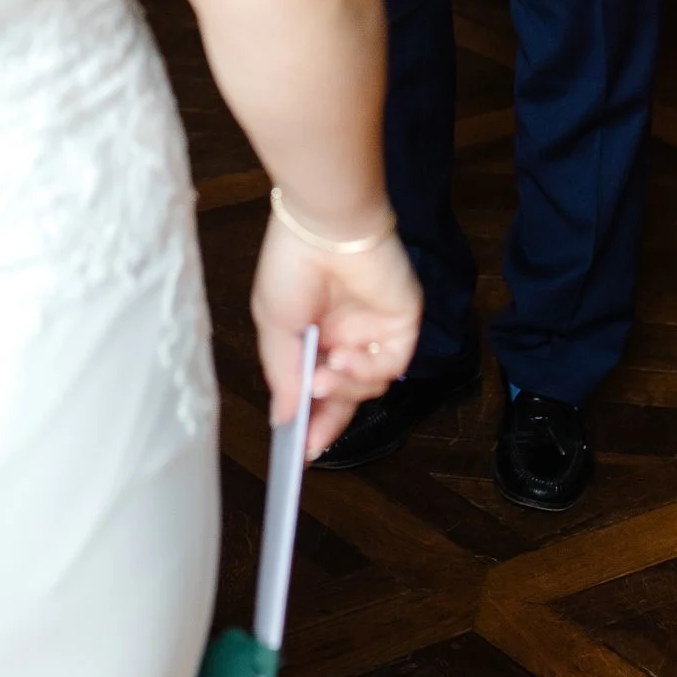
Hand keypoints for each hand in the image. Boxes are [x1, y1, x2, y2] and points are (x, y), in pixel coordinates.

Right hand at [250, 216, 422, 459]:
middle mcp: (347, 333)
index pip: (317, 386)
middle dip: (329, 419)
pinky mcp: (401, 323)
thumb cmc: (290, 266)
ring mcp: (375, 329)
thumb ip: (284, 376)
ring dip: (344, 388)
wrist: (324, 226)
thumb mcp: (274, 325)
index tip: (299, 450)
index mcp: (315, 333)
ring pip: (368, 385)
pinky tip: (345, 357)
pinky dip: (367, 370)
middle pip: (346, 393)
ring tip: (323, 375)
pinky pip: (389, 365)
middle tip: (311, 440)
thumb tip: (284, 419)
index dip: (311, 418)